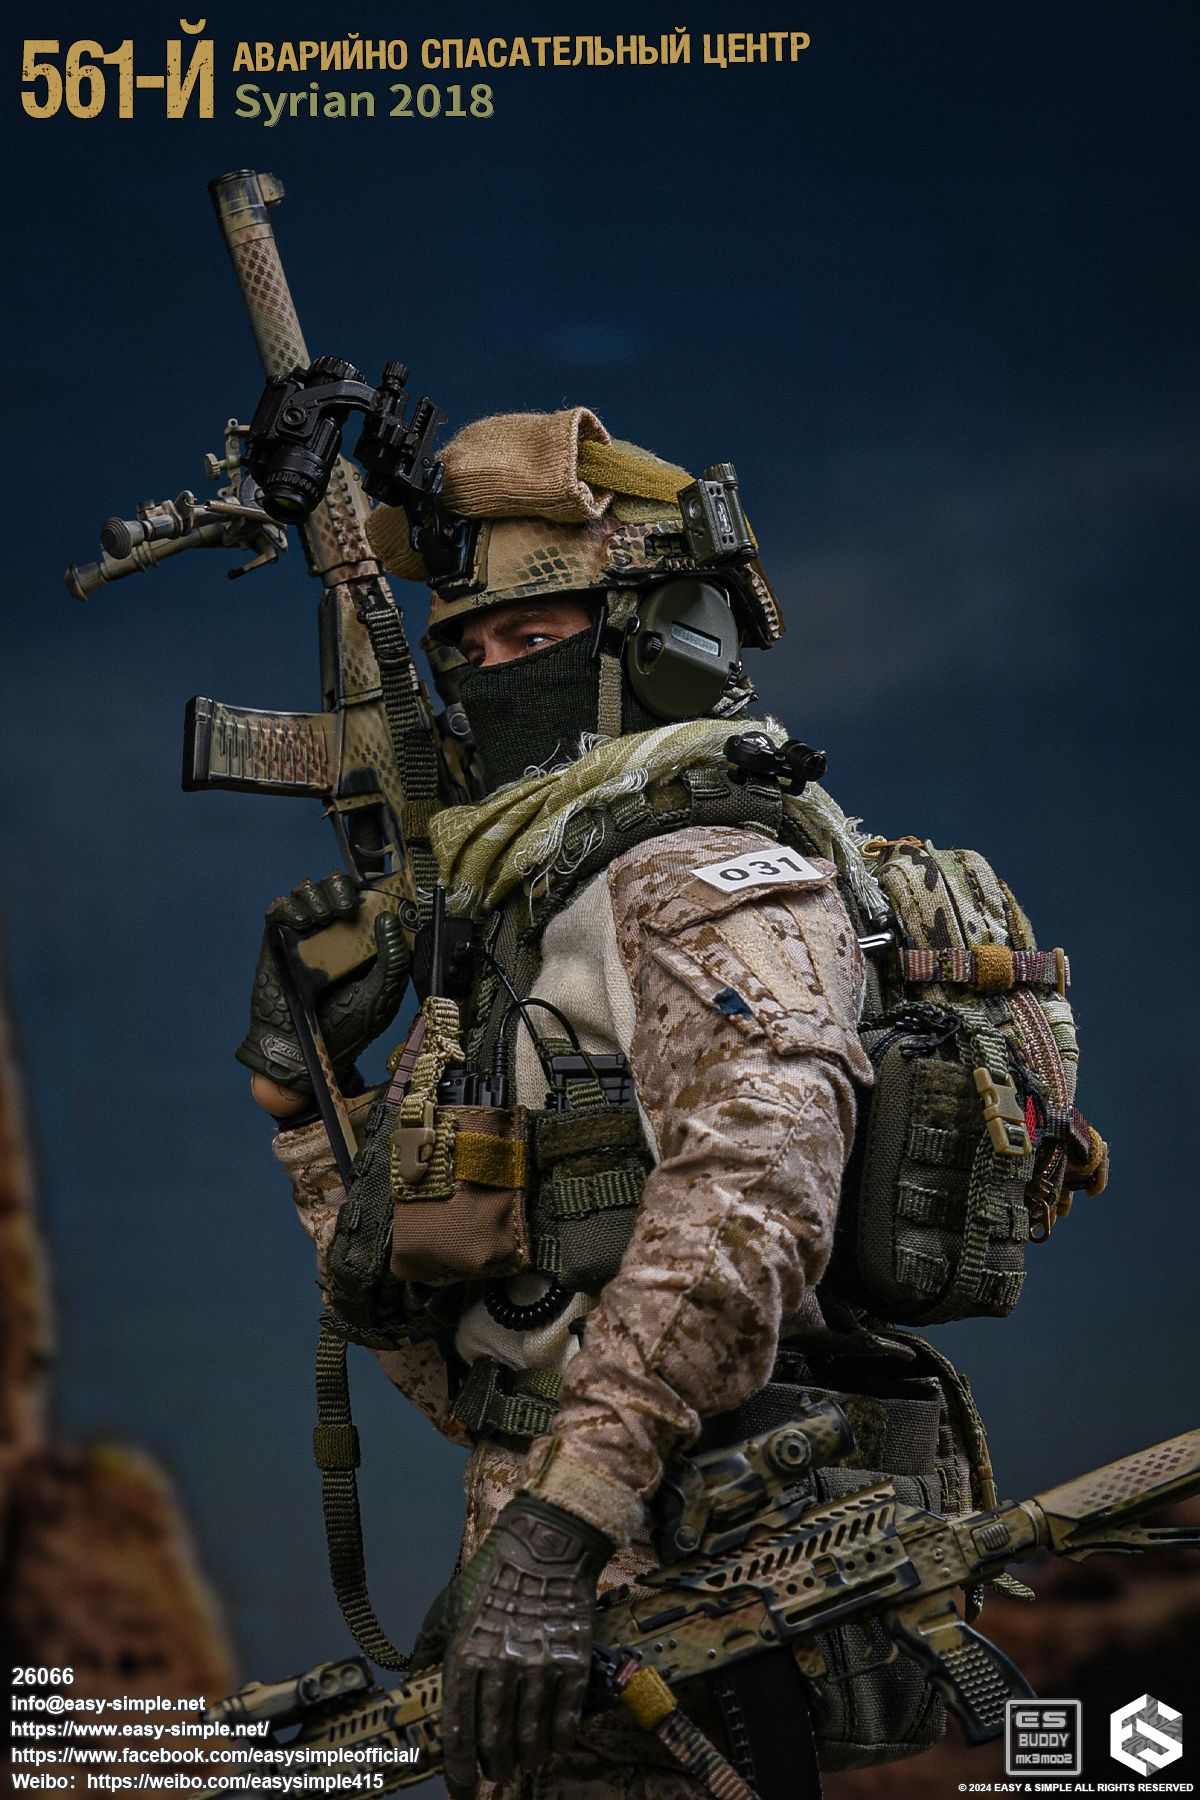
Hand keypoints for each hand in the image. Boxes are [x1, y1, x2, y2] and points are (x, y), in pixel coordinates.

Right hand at [236, 872, 408, 1097]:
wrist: (307, 1050)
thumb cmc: (347, 1028)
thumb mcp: (381, 994)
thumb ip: (392, 960)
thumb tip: (389, 920)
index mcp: (363, 941)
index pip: (366, 897)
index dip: (370, 887)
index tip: (377, 893)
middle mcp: (333, 932)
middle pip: (333, 885)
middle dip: (339, 885)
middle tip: (345, 906)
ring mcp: (305, 935)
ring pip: (306, 890)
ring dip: (315, 893)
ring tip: (323, 916)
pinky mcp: (278, 941)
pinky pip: (280, 909)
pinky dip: (290, 906)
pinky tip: (302, 922)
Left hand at [438, 1495, 610, 1795]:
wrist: (546, 1544)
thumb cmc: (493, 1573)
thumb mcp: (450, 1607)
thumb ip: (432, 1646)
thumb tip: (415, 1675)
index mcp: (466, 1655)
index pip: (458, 1732)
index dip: (458, 1771)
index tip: (460, 1791)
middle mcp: (500, 1666)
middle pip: (495, 1741)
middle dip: (493, 1767)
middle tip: (495, 1774)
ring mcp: (539, 1667)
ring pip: (530, 1737)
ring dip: (526, 1758)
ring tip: (523, 1763)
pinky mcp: (572, 1663)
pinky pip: (565, 1718)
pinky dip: (558, 1738)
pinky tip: (553, 1745)